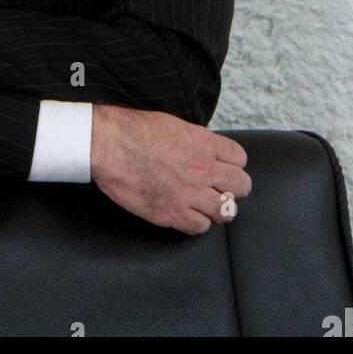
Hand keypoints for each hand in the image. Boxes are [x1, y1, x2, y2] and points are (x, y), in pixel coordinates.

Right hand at [91, 104, 251, 234]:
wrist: (110, 145)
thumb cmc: (133, 131)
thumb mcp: (173, 125)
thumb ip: (194, 141)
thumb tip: (202, 150)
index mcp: (203, 143)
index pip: (239, 158)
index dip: (231, 164)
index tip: (222, 169)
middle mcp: (203, 169)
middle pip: (241, 186)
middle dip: (233, 189)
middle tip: (219, 190)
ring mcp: (191, 193)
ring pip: (226, 211)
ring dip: (217, 209)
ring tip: (204, 206)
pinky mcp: (174, 213)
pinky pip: (200, 227)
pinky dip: (196, 223)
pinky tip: (185, 214)